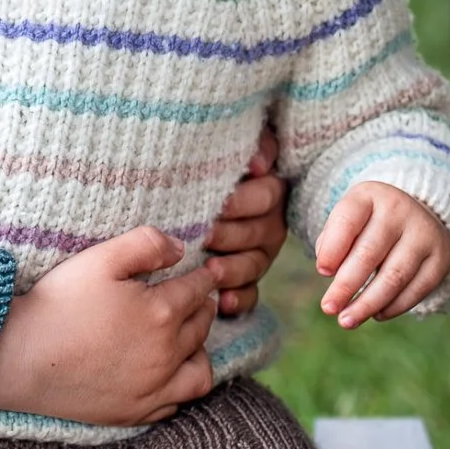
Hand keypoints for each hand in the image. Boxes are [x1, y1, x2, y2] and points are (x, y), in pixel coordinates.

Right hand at [0, 227, 216, 425]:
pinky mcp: (135, 412)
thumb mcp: (100, 259)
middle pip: (201, 327)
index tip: (209, 271)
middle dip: (205, 307)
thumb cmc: (57, 304)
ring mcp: (153, 388)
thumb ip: (146, 245)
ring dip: (202, 349)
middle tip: (202, 298)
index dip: (204, 277)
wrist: (20, 357)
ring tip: (193, 338)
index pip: (196, 290)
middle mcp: (166, 354)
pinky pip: (176, 404)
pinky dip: (181, 387)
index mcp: (161, 313)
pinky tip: (171, 375)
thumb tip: (180, 248)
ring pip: (200, 370)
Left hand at [203, 131, 287, 316]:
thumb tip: (258, 163)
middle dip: (228, 235)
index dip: (242, 201)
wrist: (181, 196)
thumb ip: (255, 147)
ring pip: (253, 266)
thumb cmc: (204, 167)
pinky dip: (238, 300)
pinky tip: (223, 301)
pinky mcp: (247, 283)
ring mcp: (258, 256)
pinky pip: (250, 296)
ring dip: (232, 269)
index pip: (265, 197)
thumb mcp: (228, 147)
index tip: (218, 204)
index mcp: (268, 192)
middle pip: (256, 233)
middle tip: (203, 236)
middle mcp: (268, 225)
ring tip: (210, 271)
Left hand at [315, 182, 449, 327]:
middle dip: (346, 286)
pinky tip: (377, 315)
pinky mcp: (441, 257)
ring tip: (347, 321)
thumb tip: (331, 272)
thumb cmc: (368, 222)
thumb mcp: (348, 219)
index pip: (348, 221)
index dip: (333, 248)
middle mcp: (400, 210)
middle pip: (369, 253)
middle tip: (328, 308)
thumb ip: (332, 241)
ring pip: (394, 276)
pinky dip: (395, 306)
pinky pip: (417, 288)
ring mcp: (424, 233)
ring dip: (368, 303)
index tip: (322, 272)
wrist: (417, 212)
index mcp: (369, 196)